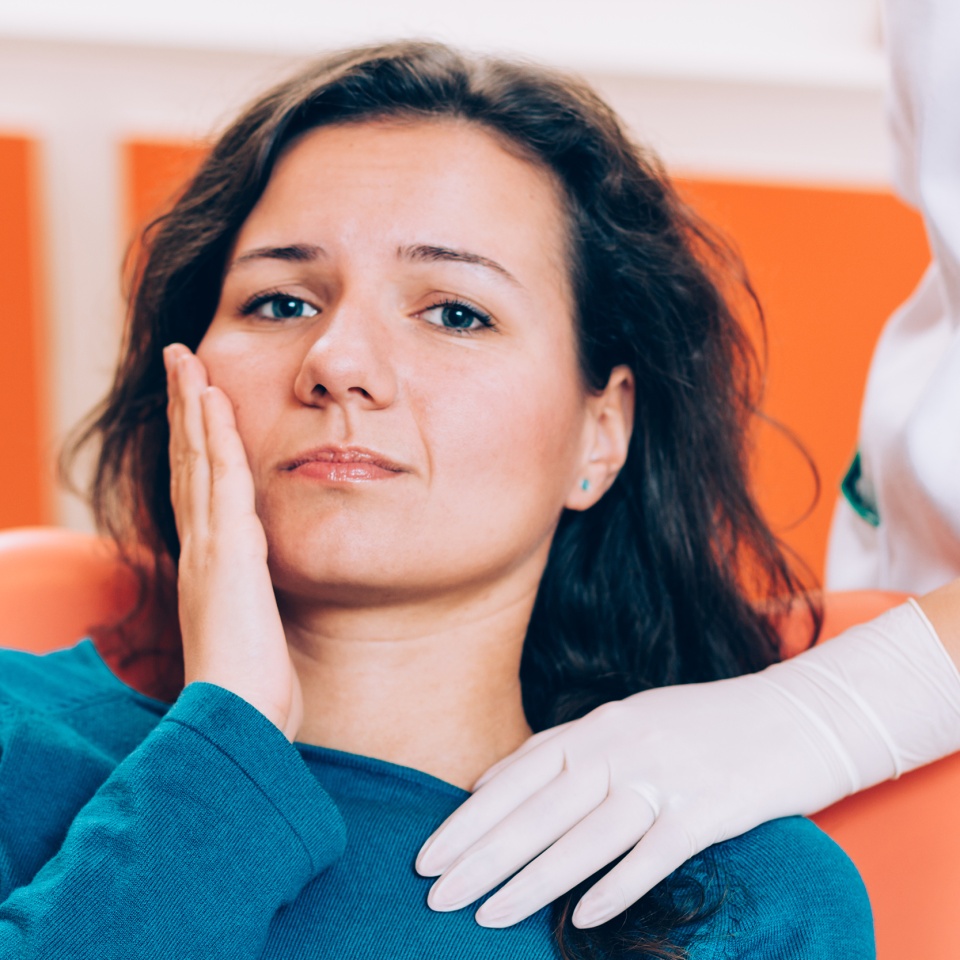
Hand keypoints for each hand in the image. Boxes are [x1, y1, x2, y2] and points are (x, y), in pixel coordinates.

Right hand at [165, 343, 302, 740]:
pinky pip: (221, 480)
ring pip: (197, 461)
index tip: (198, 406)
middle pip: (188, 463)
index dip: (194, 444)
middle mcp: (202, 548)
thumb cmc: (251, 688)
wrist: (237, 720)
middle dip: (185, 410)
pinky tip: (212, 401)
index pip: (199, 489)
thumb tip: (264, 596)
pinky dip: (214, 438)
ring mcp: (210, 547)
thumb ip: (255, 604)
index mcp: (210, 564)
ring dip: (193, 407)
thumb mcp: (255, 633)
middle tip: (180, 362)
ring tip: (188, 361)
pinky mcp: (228, 552)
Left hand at [415, 673, 843, 928]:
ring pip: (585, 837)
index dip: (469, 820)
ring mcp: (666, 777)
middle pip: (539, 810)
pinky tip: (581, 920)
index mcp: (598, 726)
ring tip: (486, 917)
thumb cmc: (701, 725)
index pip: (517, 778)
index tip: (428, 856)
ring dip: (532, 882)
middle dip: (482, 857)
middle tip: (435, 895)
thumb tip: (488, 778)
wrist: (797, 715)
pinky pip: (654, 855)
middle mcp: (623, 746)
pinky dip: (616, 887)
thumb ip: (558, 747)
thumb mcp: (626, 721)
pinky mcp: (710, 809)